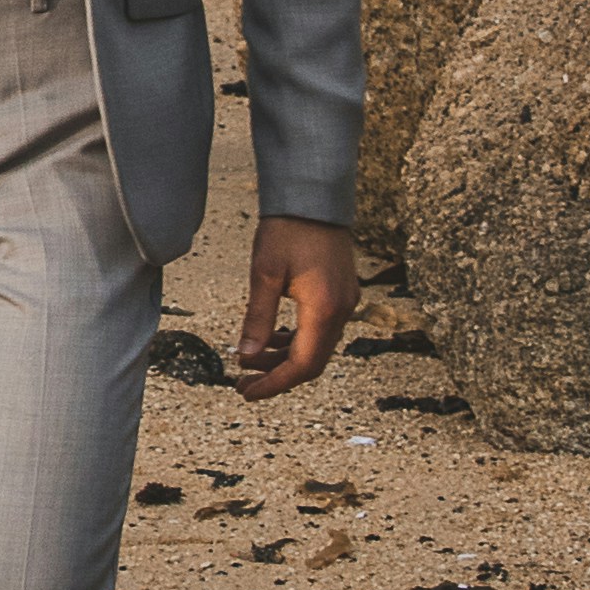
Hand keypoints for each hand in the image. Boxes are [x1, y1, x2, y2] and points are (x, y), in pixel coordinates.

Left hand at [229, 215, 356, 402]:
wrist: (313, 197)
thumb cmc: (287, 230)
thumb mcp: (265, 274)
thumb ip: (258, 318)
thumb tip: (246, 355)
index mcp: (325, 309)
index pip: (303, 365)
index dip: (274, 384)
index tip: (246, 392)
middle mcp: (342, 310)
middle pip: (312, 362)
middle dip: (277, 376)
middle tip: (243, 384)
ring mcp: (345, 302)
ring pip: (316, 347)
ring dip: (285, 358)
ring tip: (250, 359)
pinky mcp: (341, 294)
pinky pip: (320, 329)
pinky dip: (296, 339)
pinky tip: (272, 338)